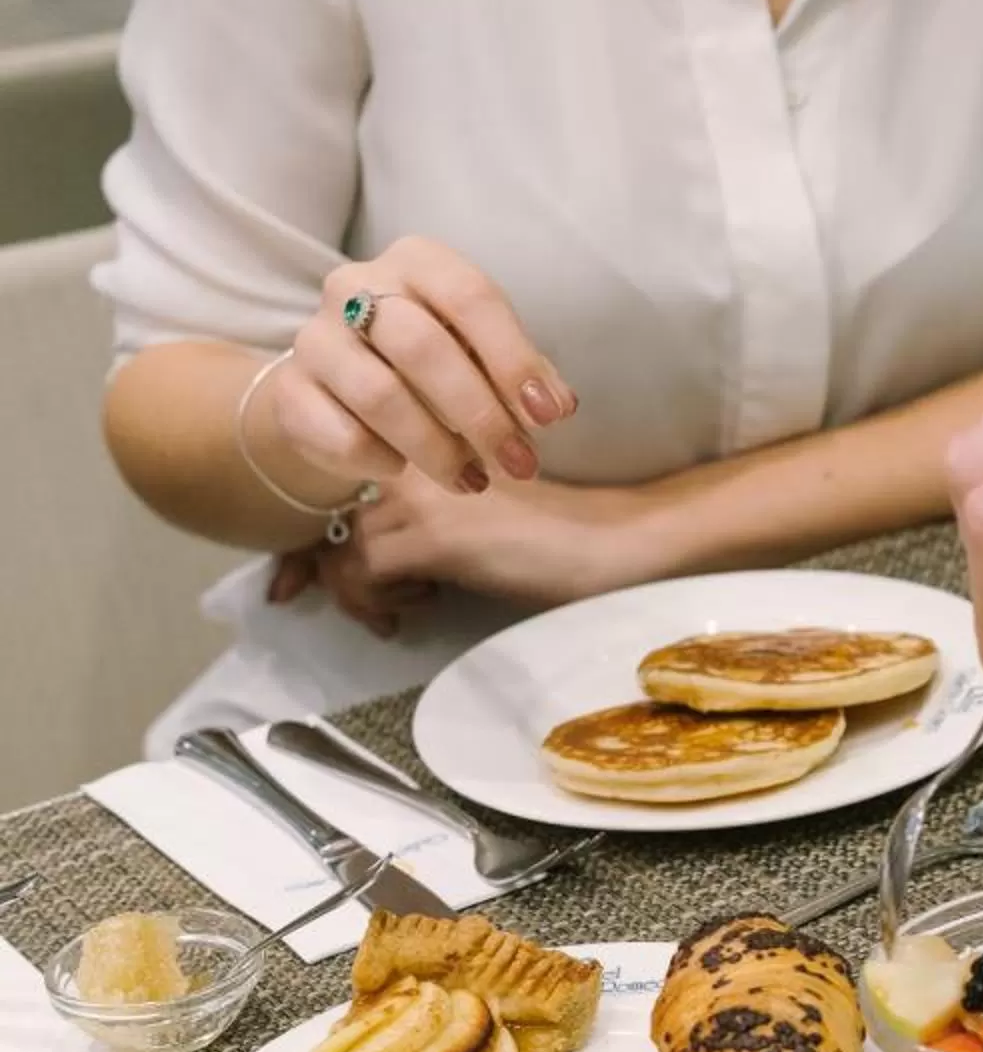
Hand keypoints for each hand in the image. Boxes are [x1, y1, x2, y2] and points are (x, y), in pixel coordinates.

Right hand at [246, 236, 579, 502]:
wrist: (341, 389)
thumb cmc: (435, 362)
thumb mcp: (483, 354)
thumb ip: (522, 372)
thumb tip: (557, 405)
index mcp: (417, 262)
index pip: (471, 297)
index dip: (515, 360)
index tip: (550, 417)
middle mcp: (356, 286)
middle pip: (422, 347)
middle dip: (480, 415)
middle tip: (519, 463)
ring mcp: (315, 336)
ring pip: (380, 396)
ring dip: (436, 449)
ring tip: (473, 480)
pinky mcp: (289, 389)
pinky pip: (342, 435)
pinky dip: (382, 461)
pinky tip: (402, 469)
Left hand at [272, 473, 674, 634]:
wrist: (616, 539)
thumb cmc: (566, 529)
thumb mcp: (486, 508)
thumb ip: (432, 510)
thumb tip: (375, 555)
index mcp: (428, 439)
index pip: (342, 479)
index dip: (315, 527)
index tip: (298, 571)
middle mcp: (416, 454)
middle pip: (330, 512)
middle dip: (313, 564)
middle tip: (297, 598)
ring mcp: (424, 494)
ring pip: (343, 544)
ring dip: (355, 589)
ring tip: (396, 611)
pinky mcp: (437, 535)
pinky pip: (366, 572)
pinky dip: (375, 602)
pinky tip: (411, 612)